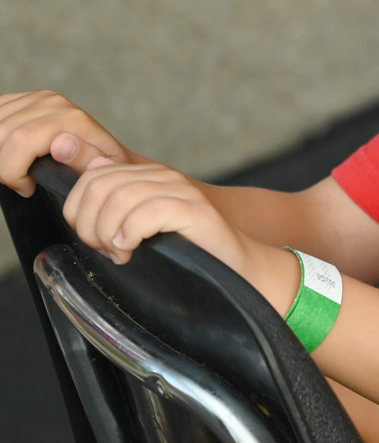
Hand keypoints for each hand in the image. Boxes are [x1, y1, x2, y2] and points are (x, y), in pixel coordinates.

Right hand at [0, 91, 138, 195]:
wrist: (104, 154)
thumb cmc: (100, 168)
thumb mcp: (100, 172)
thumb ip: (83, 159)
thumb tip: (61, 144)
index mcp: (72, 118)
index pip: (21, 141)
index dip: (13, 171)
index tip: (27, 188)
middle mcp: (53, 102)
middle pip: (2, 134)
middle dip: (3, 165)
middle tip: (20, 181)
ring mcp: (36, 98)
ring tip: (17, 168)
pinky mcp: (22, 99)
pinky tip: (10, 153)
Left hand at [61, 157, 255, 276]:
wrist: (237, 267)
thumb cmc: (186, 252)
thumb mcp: (141, 226)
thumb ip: (115, 205)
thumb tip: (87, 181)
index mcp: (148, 176)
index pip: (91, 176)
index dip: (78, 211)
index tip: (93, 240)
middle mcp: (164, 176)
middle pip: (99, 186)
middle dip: (90, 225)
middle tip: (105, 250)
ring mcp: (182, 190)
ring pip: (120, 198)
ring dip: (109, 233)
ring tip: (121, 253)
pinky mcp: (196, 210)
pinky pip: (148, 212)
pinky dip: (131, 233)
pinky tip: (133, 249)